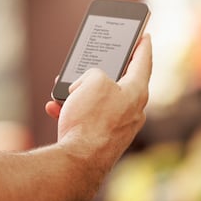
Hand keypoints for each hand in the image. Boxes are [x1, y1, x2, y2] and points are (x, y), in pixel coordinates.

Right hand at [45, 34, 151, 178]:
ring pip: (100, 101)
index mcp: (137, 92)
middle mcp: (133, 111)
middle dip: (103, 71)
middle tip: (98, 58)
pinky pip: (89, 119)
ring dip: (81, 93)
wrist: (77, 165)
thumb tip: (89, 84)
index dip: (142, 45)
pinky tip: (56, 109)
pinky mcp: (104, 142)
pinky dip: (74, 112)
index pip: (143, 62)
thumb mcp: (92, 81)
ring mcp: (119, 129)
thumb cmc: (89, 121)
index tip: (144, 35)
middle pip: (121, 82)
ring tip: (63, 89)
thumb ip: (95, 73)